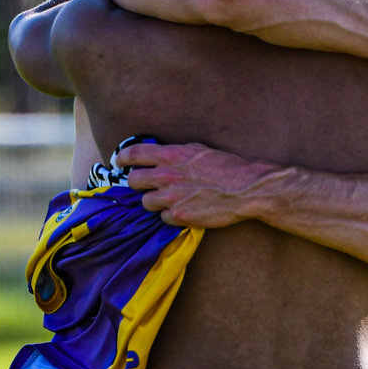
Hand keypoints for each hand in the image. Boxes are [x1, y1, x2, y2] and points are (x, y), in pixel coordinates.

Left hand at [116, 141, 276, 227]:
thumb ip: (175, 153)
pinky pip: (163, 218)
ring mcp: (171, 198)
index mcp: (170, 155)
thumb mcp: (198, 150)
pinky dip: (172, 216)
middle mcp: (166, 176)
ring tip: (172, 199)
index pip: (132, 155)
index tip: (121, 162)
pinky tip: (186, 209)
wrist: (246, 188)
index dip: (122, 159)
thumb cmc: (226, 166)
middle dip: (139, 184)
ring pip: (146, 202)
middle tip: (149, 185)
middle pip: (133, 181)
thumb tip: (158, 155)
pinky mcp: (179, 216)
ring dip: (156, 201)